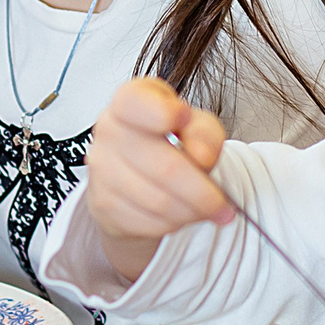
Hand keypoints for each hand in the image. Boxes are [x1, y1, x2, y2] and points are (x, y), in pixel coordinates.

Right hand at [82, 78, 235, 281]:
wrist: (136, 174)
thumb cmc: (168, 142)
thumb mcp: (195, 125)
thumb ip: (204, 132)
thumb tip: (200, 156)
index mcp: (129, 101)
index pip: (134, 102)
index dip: (162, 112)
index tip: (185, 116)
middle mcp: (109, 131)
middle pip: (164, 167)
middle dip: (203, 192)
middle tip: (223, 202)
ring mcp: (102, 170)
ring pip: (159, 202)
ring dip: (192, 211)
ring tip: (205, 208)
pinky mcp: (103, 204)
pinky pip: (149, 222)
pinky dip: (174, 223)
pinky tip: (181, 213)